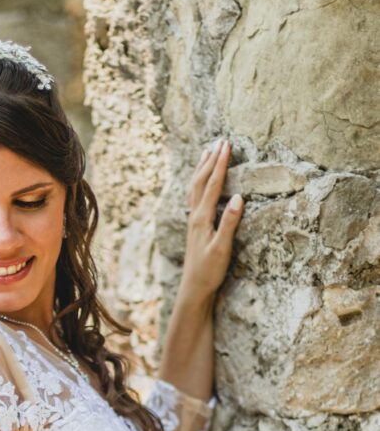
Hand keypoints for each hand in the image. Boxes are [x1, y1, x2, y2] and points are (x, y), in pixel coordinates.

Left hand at [181, 139, 243, 301]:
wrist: (194, 289)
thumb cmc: (209, 271)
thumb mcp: (222, 249)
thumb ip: (230, 223)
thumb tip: (239, 197)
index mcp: (202, 219)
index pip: (212, 185)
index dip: (220, 164)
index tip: (226, 145)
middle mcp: (194, 216)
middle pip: (201, 181)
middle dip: (211, 160)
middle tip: (220, 141)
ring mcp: (192, 221)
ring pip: (194, 188)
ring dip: (201, 168)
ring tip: (207, 152)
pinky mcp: (194, 227)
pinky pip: (193, 197)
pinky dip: (197, 183)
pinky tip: (199, 181)